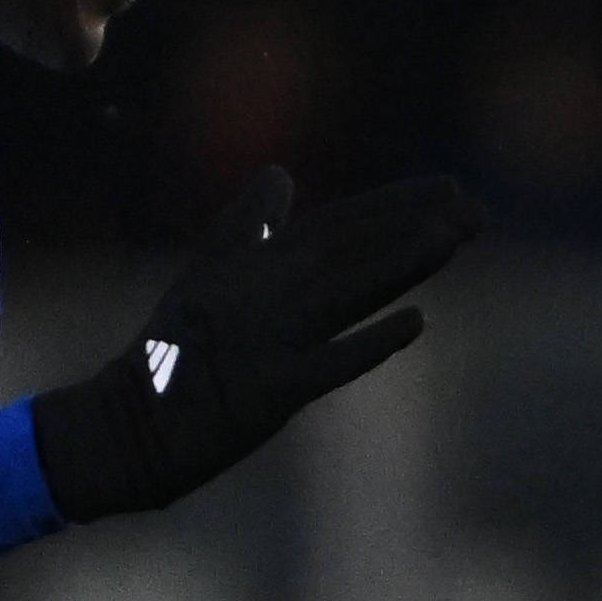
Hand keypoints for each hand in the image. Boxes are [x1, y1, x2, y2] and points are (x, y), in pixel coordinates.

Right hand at [32, 166, 485, 521]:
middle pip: (356, 251)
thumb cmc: (171, 353)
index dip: (395, 204)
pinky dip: (372, 342)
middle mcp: (268, 292)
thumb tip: (281, 175)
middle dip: (415, 225)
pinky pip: (331, 362)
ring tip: (457, 238)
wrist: (126, 425)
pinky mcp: (272, 392)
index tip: (446, 187)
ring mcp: (271, 340)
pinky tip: (416, 322)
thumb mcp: (204, 275)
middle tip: (475, 208)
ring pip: (351, 290)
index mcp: (257, 264)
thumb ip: (247, 225)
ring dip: (405, 263)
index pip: (340, 225)